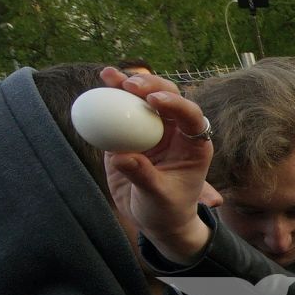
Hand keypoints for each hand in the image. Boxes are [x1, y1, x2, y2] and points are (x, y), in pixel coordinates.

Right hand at [97, 66, 220, 264]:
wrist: (154, 220)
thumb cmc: (167, 211)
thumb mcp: (158, 197)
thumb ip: (143, 176)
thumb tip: (120, 156)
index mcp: (194, 144)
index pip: (190, 117)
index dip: (175, 104)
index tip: (154, 101)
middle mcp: (175, 130)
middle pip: (168, 98)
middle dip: (151, 86)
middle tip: (131, 85)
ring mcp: (152, 129)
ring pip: (143, 98)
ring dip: (127, 83)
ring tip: (109, 75)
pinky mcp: (130, 133)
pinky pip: (121, 111)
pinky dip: (111, 96)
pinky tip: (100, 81)